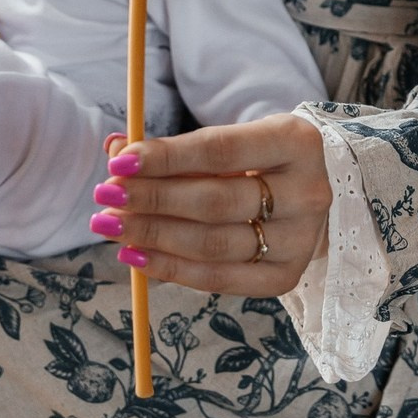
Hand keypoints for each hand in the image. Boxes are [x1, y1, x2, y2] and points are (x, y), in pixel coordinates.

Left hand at [90, 115, 330, 296]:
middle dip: (151, 199)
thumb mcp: (230, 139)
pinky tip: (136, 256)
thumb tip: (117, 149)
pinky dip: (171, 270)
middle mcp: (306, 192)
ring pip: (213, 244)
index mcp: (295, 142)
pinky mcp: (285, 277)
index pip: (219, 150)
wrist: (312, 193)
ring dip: (153, 236)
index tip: (118, 161)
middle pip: (214, 201)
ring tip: (111, 226)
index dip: (165, 158)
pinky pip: (219, 279)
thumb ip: (176, 146)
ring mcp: (299, 240)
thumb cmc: (258, 159)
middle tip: (105, 195)